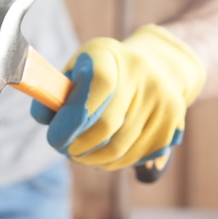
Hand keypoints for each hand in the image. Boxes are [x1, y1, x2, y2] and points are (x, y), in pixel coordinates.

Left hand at [31, 24, 205, 170]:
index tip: (55, 140)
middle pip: (106, 127)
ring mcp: (162, 96)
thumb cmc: (100, 72)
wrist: (155, 65)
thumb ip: (53, 94)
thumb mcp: (74, 71)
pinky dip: (114, 163)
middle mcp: (141, 73)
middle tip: (67, 151)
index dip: (70, 123)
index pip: (93, 92)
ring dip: (94, 160)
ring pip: (120, 149)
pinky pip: (137, 156)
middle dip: (78, 148)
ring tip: (82, 155)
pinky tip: (103, 155)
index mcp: (108, 55)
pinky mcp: (173, 120)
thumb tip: (44, 117)